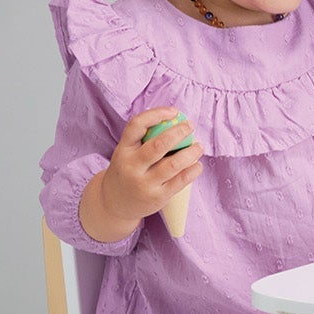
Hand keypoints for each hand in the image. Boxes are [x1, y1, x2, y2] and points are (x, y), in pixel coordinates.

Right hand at [100, 107, 204, 224]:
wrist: (114, 203)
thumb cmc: (127, 171)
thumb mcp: (126, 154)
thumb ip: (144, 141)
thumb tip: (176, 122)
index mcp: (123, 149)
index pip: (136, 126)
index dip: (156, 114)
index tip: (174, 111)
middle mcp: (132, 166)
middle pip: (158, 145)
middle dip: (178, 132)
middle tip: (190, 126)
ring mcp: (144, 183)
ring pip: (173, 164)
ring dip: (191, 152)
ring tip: (199, 146)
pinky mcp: (158, 196)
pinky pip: (180, 181)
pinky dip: (193, 170)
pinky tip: (198, 164)